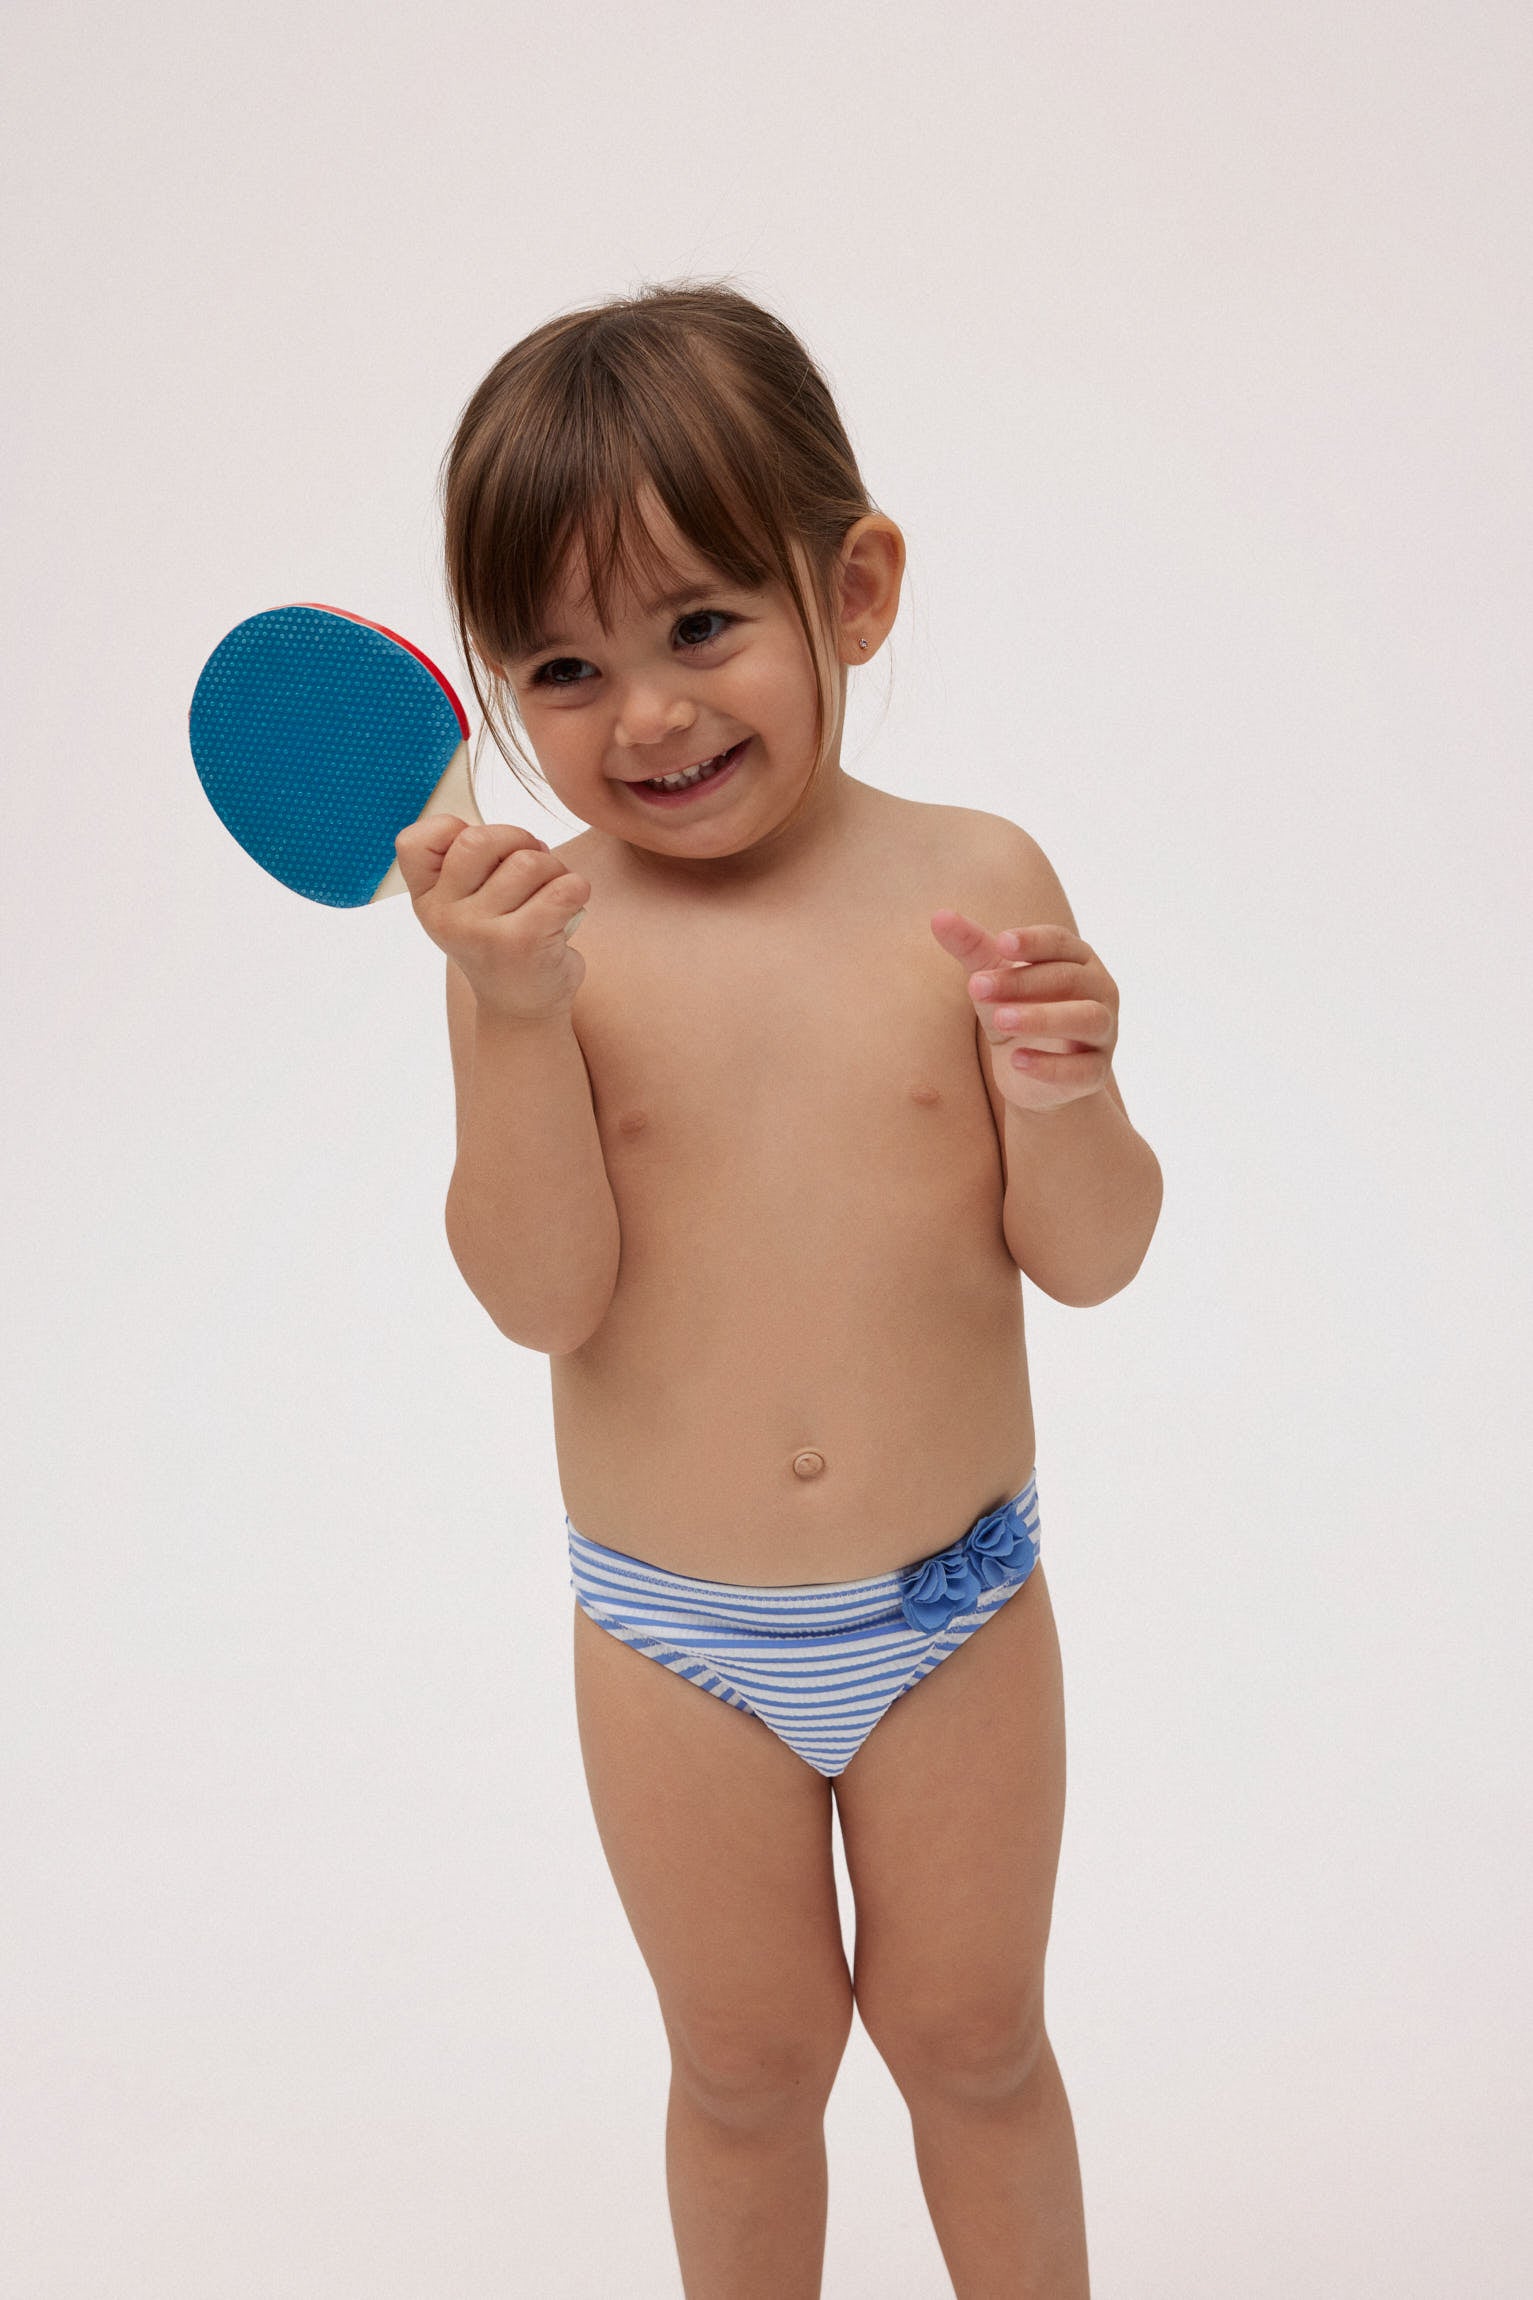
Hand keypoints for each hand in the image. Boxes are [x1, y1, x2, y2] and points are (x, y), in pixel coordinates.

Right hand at [394, 815, 590, 1021]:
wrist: (519, 1006)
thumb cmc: (498, 940)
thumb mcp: (465, 904)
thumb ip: (471, 862)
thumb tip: (522, 839)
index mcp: (426, 899)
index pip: (414, 842)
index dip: (454, 830)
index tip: (482, 856)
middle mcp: (445, 915)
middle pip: (480, 838)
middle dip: (519, 841)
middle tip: (533, 867)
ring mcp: (481, 930)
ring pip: (530, 861)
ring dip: (554, 869)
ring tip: (551, 895)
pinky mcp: (524, 941)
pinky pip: (564, 887)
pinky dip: (577, 889)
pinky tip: (569, 908)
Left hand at [930, 910, 1118, 1112]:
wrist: (1034, 1074)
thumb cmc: (1018, 1010)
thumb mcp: (992, 977)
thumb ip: (971, 946)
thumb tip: (938, 916)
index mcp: (1078, 960)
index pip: (1061, 942)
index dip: (1032, 941)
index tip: (1000, 941)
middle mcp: (1100, 991)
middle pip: (1069, 978)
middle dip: (1022, 982)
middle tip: (976, 987)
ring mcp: (1103, 1033)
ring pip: (1086, 1018)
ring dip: (1043, 1018)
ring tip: (999, 1020)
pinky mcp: (1096, 1073)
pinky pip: (1082, 1069)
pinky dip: (1051, 1066)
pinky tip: (1016, 1061)